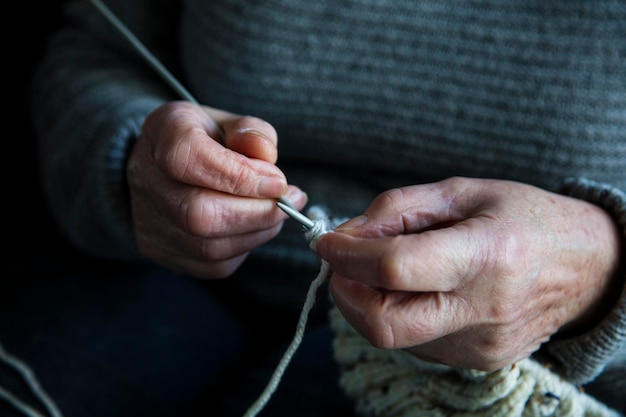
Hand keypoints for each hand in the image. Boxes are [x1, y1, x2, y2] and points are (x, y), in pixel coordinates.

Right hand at [127, 101, 306, 277]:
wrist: (164, 167)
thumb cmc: (205, 141)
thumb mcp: (230, 123)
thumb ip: (252, 132)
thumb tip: (266, 155)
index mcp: (163, 134)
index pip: (190, 159)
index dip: (240, 176)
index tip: (278, 182)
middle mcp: (146, 179)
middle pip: (199, 213)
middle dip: (257, 212)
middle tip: (288, 202)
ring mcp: (147, 221)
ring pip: (208, 247)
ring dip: (256, 232)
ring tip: (277, 213)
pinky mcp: (160, 251)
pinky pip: (211, 265)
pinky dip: (243, 248)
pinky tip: (254, 228)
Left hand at [315, 177, 620, 370]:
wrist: (586, 267)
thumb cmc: (525, 218)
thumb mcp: (462, 191)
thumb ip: (397, 210)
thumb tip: (346, 236)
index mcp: (487, 254)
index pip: (395, 267)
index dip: (347, 255)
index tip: (325, 242)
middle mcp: (484, 309)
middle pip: (384, 323)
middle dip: (345, 293)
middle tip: (341, 266)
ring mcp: (480, 343)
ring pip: (393, 336)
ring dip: (369, 302)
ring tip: (384, 269)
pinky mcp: (477, 360)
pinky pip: (416, 342)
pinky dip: (397, 314)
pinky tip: (415, 289)